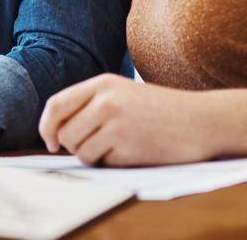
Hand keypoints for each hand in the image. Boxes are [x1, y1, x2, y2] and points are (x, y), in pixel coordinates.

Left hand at [38, 74, 215, 166]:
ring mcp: (116, 123)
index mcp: (102, 83)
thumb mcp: (123, 92)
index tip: (51, 141)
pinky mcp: (128, 146)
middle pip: (65, 134)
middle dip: (74, 146)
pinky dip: (113, 163)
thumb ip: (91, 104)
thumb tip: (56, 132)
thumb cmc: (160, 110)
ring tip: (119, 145)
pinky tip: (134, 150)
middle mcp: (105, 101)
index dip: (47, 127)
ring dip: (94, 156)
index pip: (56, 105)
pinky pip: (103, 163)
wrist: (200, 120)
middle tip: (97, 145)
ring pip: (81, 152)